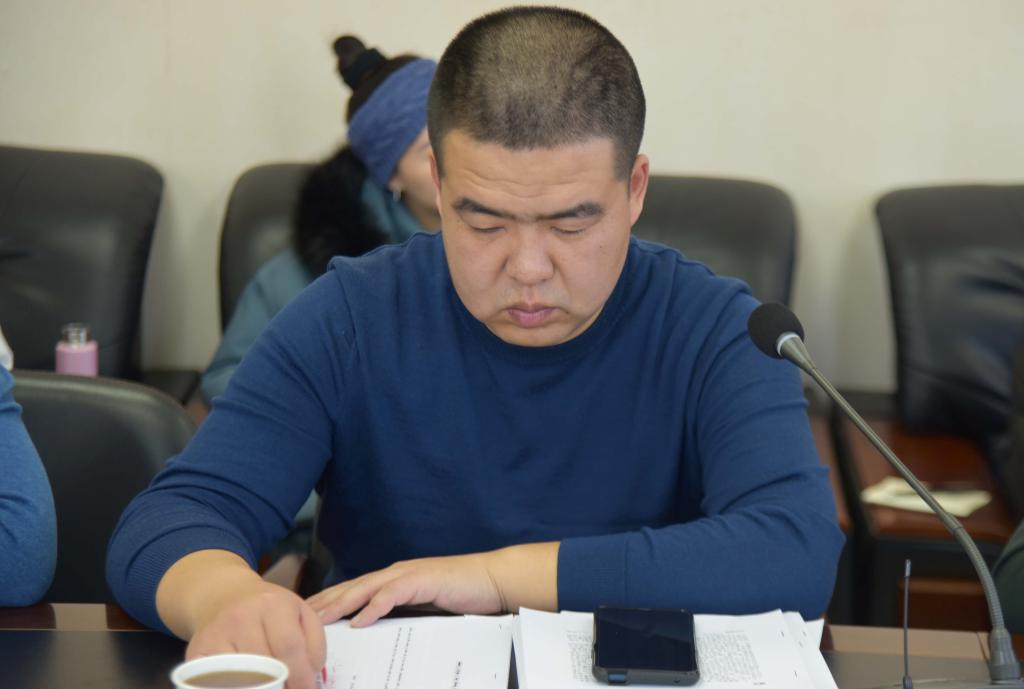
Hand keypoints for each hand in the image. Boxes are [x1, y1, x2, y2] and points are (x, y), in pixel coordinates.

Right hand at [186, 580, 325, 688]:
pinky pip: (215, 680)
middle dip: (279, 685)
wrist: (225, 595)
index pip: (288, 647)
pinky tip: (244, 684)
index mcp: (273, 604)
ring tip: (268, 686)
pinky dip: (232, 685)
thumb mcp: (300, 611)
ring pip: (240, 676)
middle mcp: (241, 616)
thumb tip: (311, 673)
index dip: (299, 676)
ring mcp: (216, 633)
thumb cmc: (269, 608)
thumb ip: (314, 641)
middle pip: (263, 665)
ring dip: (257, 687)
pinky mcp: (197, 651)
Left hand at [306, 541, 559, 626]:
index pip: (351, 592)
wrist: (492, 579)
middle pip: (349, 588)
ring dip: (339, 605)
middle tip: (292, 617)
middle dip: (321, 603)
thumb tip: (374, 633)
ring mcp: (407, 575)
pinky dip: (374, 607)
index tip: (300, 617)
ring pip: (364, 589)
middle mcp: (394, 574)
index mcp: (391, 581)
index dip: (326, 603)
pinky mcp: (422, 580)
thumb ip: (400, 614)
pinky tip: (360, 621)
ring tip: (316, 620)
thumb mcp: (423, 608)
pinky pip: (393, 594)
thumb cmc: (460, 595)